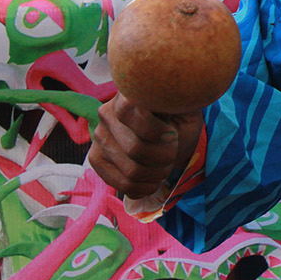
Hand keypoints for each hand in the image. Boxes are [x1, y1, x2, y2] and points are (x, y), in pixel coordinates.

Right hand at [87, 91, 203, 198]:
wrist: (172, 131)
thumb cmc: (180, 115)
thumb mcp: (184, 104)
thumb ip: (174, 102)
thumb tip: (163, 108)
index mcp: (128, 91)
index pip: (130, 111)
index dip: (158, 131)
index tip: (172, 134)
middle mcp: (107, 111)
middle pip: (135, 148)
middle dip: (164, 157)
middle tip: (172, 153)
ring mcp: (99, 135)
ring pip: (131, 169)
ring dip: (157, 174)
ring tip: (165, 166)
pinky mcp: (95, 158)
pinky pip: (120, 183)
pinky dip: (143, 188)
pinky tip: (153, 181)